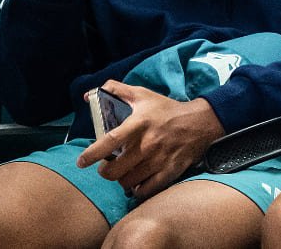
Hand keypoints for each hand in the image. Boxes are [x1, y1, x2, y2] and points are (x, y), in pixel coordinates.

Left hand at [76, 82, 223, 199]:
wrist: (199, 122)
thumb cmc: (166, 109)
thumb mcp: (142, 95)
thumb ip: (115, 91)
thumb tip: (88, 95)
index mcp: (139, 124)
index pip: (110, 141)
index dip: (92, 154)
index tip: (81, 162)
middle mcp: (147, 144)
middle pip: (115, 170)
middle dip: (105, 171)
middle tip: (106, 167)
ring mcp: (159, 160)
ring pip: (128, 182)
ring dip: (121, 180)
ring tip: (122, 173)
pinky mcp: (170, 172)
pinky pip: (146, 190)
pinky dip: (137, 190)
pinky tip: (136, 182)